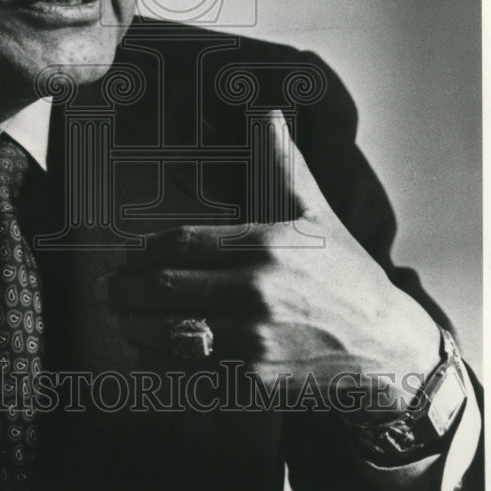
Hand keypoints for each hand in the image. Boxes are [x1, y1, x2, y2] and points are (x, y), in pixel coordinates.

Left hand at [109, 111, 441, 404]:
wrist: (382, 344)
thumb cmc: (343, 272)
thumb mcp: (314, 211)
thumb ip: (281, 162)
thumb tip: (268, 110)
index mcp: (264, 246)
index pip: (180, 245)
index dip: (143, 251)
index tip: (126, 255)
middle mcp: (256, 293)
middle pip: (166, 288)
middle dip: (126, 289)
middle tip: (107, 288)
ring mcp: (254, 341)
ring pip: (170, 333)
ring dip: (133, 326)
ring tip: (117, 318)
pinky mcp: (255, 381)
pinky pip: (191, 372)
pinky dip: (159, 364)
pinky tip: (144, 353)